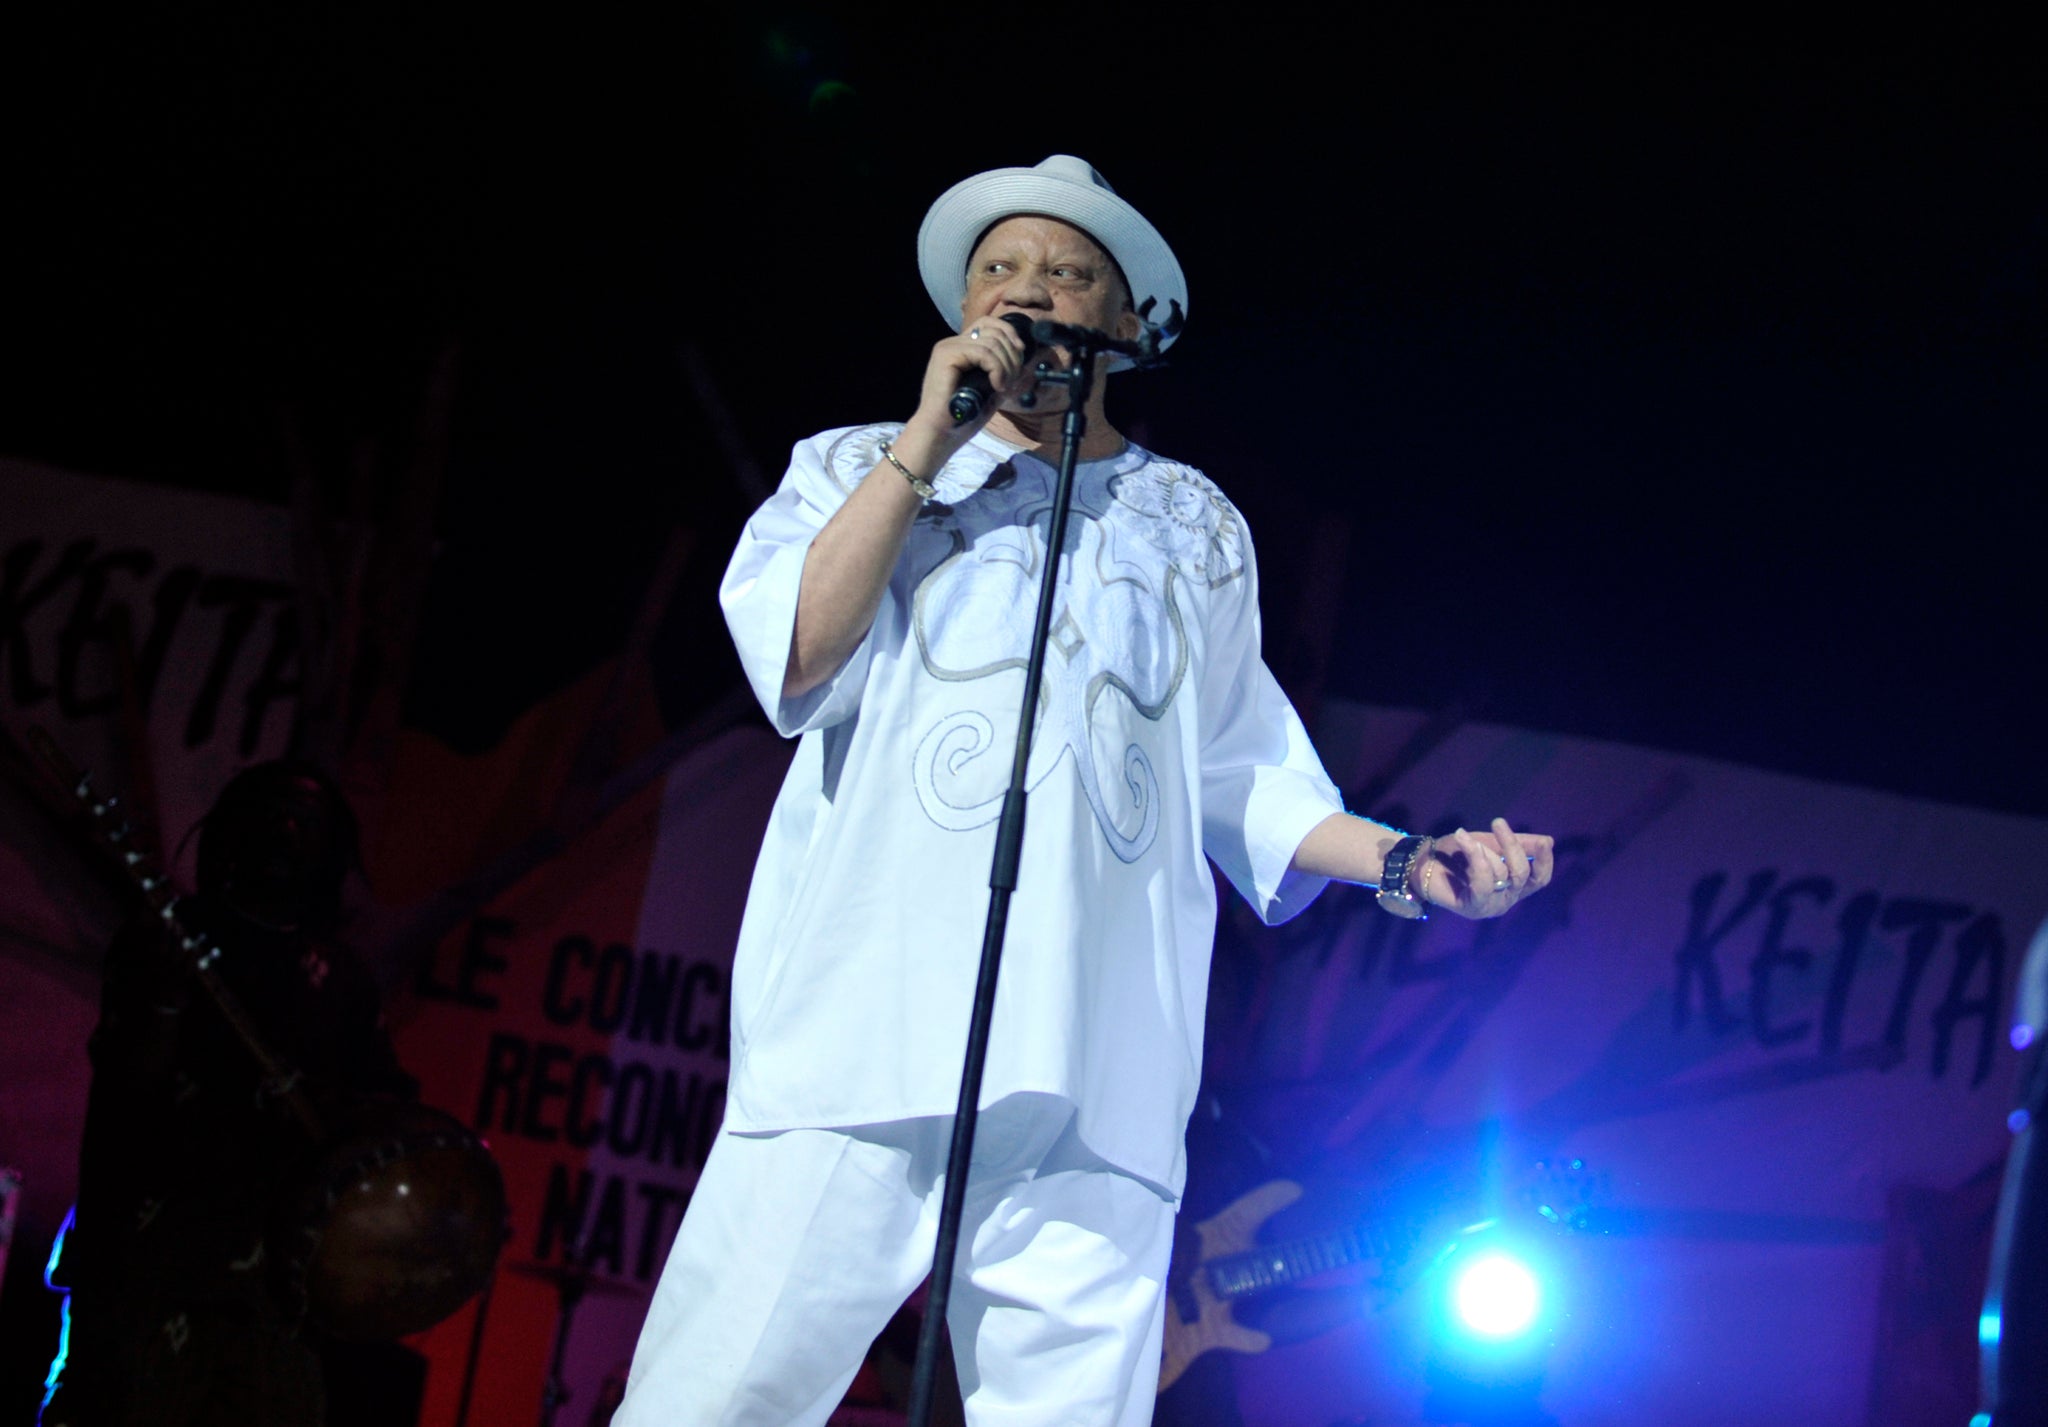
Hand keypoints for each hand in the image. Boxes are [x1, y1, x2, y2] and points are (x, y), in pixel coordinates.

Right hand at [906, 318, 1035, 440]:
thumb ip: (1002, 371)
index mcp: (961, 348)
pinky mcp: (946, 355)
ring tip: (1004, 387)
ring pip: (992, 342)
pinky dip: (997, 369)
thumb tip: (1023, 359)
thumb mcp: (990, 390)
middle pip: (994, 329)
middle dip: (1012, 354)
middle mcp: (953, 343)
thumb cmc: (963, 418)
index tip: (1021, 355)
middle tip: (1011, 381)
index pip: (989, 324)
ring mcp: (948, 347)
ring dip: (1006, 365)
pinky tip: (996, 386)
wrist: (940, 434)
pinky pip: (983, 352)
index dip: (1009, 334)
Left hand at [1417, 817, 1554, 919]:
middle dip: (1512, 845)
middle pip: (1521, 874)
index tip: (1544, 842)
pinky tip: (1464, 839)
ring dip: (1482, 850)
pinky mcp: (1473, 908)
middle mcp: (1506, 899)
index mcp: (1514, 886)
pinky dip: (1475, 858)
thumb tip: (1549, 841)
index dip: (1545, 862)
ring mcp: (1490, 906)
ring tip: (1464, 837)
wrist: (1423, 861)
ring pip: (1500, 874)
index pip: (1539, 879)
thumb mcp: (1490, 844)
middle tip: (1498, 823)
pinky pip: (1482, 883)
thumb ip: (1518, 844)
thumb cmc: (1457, 855)